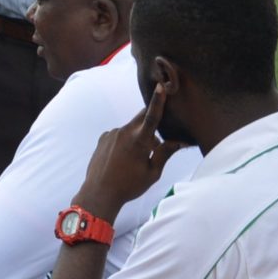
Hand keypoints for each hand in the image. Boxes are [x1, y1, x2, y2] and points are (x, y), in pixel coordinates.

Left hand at [74, 83, 182, 219]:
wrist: (99, 193)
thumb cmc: (129, 185)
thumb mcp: (153, 172)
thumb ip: (165, 153)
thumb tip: (179, 141)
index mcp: (138, 140)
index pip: (152, 116)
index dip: (158, 100)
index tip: (161, 85)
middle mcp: (123, 132)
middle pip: (142, 118)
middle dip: (152, 122)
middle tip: (157, 137)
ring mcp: (111, 134)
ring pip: (132, 128)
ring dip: (140, 136)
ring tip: (139, 157)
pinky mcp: (103, 138)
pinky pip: (119, 134)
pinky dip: (126, 140)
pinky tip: (125, 157)